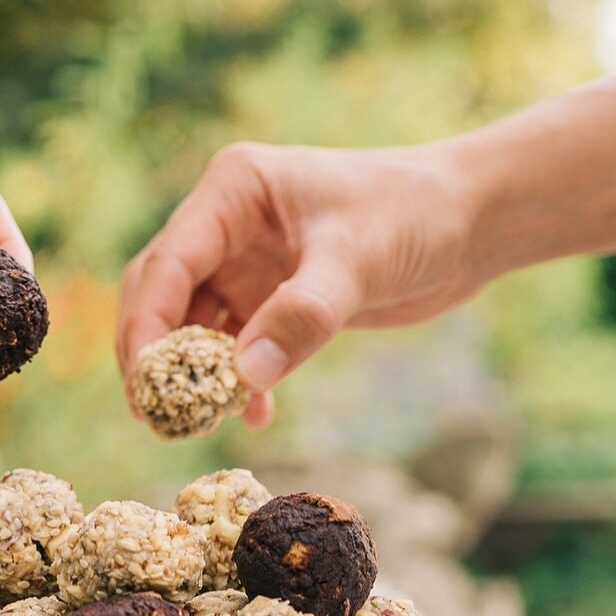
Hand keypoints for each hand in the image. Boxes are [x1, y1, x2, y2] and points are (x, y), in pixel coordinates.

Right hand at [117, 141, 480, 424]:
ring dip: (192, 375)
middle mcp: (228, 223)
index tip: (145, 384)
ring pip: (190, 324)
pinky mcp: (269, 296)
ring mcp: (245, 261)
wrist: (469, 222)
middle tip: (154, 415)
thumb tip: (241, 377)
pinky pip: (232, 344)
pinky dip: (235, 380)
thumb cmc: (415, 215)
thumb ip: (300, 317)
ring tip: (197, 425)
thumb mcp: (358, 263)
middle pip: (161, 292)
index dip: (147, 325)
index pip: (168, 262)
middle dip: (154, 355)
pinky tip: (254, 413)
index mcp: (234, 191)